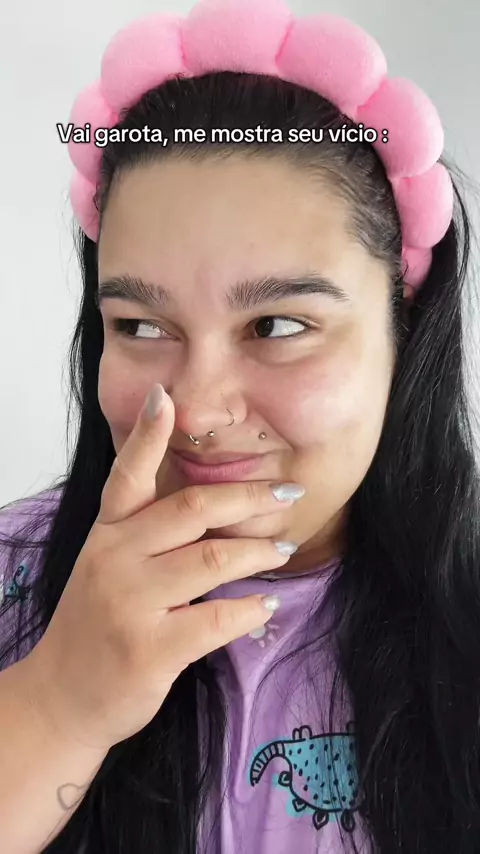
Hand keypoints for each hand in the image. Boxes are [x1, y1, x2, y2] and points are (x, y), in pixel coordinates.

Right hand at [27, 385, 303, 750]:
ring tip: (284, 549)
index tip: (165, 396)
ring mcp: (130, 604)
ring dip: (258, 551)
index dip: (147, 434)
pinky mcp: (149, 650)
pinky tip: (264, 604)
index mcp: (107, 534)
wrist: (63, 695)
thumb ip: (146, 531)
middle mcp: (114, 559)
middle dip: (248, 497)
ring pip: (212, 559)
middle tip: (287, 495)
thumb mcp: (108, 565)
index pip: (127, 475)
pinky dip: (250, 609)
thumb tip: (210, 500)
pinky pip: (216, 618)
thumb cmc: (97, 624)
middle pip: (191, 509)